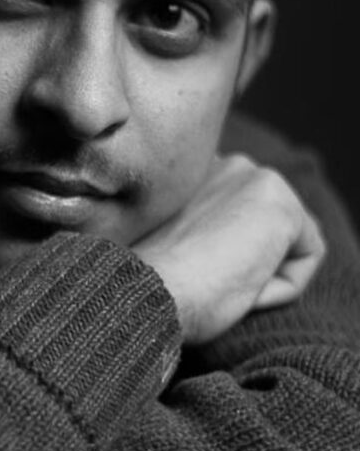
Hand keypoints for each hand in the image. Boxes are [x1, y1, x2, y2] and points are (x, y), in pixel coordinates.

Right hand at [132, 154, 325, 344]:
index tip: (190, 272)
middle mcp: (231, 162)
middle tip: (204, 279)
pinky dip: (280, 287)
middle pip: (271, 229)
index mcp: (199, 168)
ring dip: (261, 275)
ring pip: (289, 244)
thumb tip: (233, 238)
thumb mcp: (174, 241)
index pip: (243, 218)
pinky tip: (241, 286)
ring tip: (218, 282)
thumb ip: (202, 222)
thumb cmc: (151, 278)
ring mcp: (259, 179)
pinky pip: (306, 259)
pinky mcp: (284, 208)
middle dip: (248, 262)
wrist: (145, 288)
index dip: (224, 257)